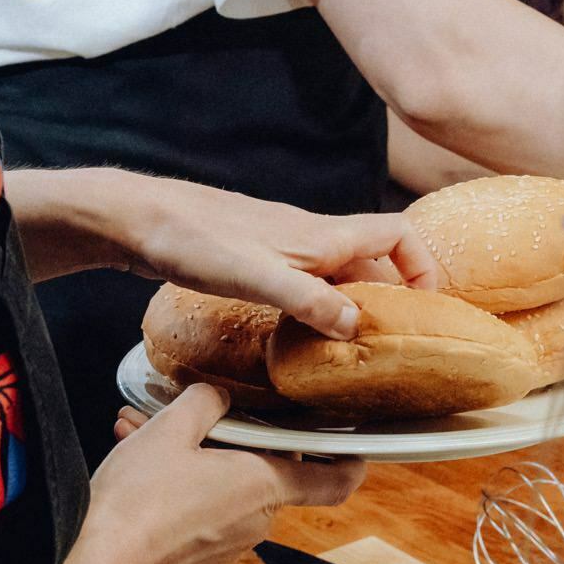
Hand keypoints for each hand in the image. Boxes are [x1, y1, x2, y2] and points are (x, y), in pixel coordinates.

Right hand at [80, 385, 366, 563]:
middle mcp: (256, 520)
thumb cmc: (138, 499)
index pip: (335, 480)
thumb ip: (206, 400)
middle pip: (271, 472)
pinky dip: (184, 484)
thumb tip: (217, 395)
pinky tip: (140, 459)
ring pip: (229, 486)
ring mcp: (228, 543)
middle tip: (206, 412)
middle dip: (240, 438)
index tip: (354, 441)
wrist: (94, 563)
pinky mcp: (199, 555)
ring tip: (149, 431)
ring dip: (200, 457)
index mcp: (263, 486)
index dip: (351, 460)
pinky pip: (205, 508)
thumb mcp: (172, 428)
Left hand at [112, 176, 441, 338]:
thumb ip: (310, 301)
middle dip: (391, 294)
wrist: (136, 218)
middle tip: (393, 340)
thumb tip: (357, 327)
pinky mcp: (255, 255)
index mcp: (322, 235)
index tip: (427, 305)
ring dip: (353, 302)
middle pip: (372, 258)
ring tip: (352, 346)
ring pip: (338, 270)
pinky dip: (317, 303)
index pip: (398, 233)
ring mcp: (281, 245)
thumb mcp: (257, 278)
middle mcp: (310, 235)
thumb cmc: (193, 240)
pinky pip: (305, 278)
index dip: (423, 264)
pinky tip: (299, 331)